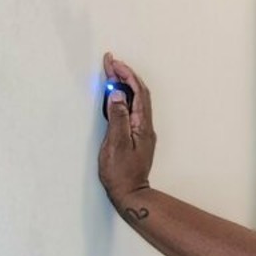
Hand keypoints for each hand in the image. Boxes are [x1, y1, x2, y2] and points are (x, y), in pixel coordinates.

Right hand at [97, 52, 156, 212]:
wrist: (130, 193)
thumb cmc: (121, 173)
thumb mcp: (116, 143)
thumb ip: (118, 117)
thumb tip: (119, 94)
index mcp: (142, 126)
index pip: (138, 93)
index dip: (127, 75)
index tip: (114, 62)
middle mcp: (144, 126)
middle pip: (138, 94)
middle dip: (125, 75)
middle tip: (111, 62)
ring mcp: (140, 131)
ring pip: (135, 100)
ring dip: (124, 84)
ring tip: (111, 71)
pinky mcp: (134, 136)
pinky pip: (130, 110)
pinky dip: (123, 97)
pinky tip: (115, 94)